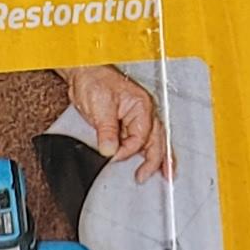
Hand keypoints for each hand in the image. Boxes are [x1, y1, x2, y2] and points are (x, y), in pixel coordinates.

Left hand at [61, 64, 166, 180]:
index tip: (114, 157)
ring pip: (154, 140)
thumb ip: (107, 131)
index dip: (127, 151)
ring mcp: (138, 116)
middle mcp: (143, 112)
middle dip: (156, 161)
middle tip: (144, 177)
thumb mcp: (101, 107)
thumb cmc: (95, 80)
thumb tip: (110, 150)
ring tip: (165, 174)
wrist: (84, 72)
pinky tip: (149, 161)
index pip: (140, 137)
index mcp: (142, 106)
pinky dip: (147, 151)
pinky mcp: (128, 121)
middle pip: (157, 140)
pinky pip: (143, 139)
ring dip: (159, 157)